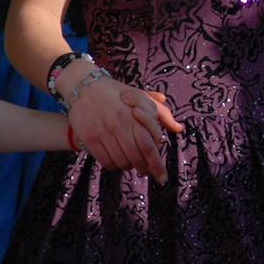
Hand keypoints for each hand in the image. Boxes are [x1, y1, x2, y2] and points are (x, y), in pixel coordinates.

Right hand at [68, 79, 183, 183]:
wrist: (84, 87)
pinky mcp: (90, 138)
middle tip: (146, 172)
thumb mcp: (141, 97)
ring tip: (131, 163)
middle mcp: (119, 124)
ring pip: (121, 161)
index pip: (149, 146)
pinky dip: (114, 166)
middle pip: (136, 157)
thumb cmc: (118, 94)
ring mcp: (103, 132)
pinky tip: (117, 161)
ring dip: (129, 166)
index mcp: (135, 115)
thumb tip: (178, 128)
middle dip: (144, 169)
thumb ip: (161, 113)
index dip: (157, 164)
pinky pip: (105, 161)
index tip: (162, 177)